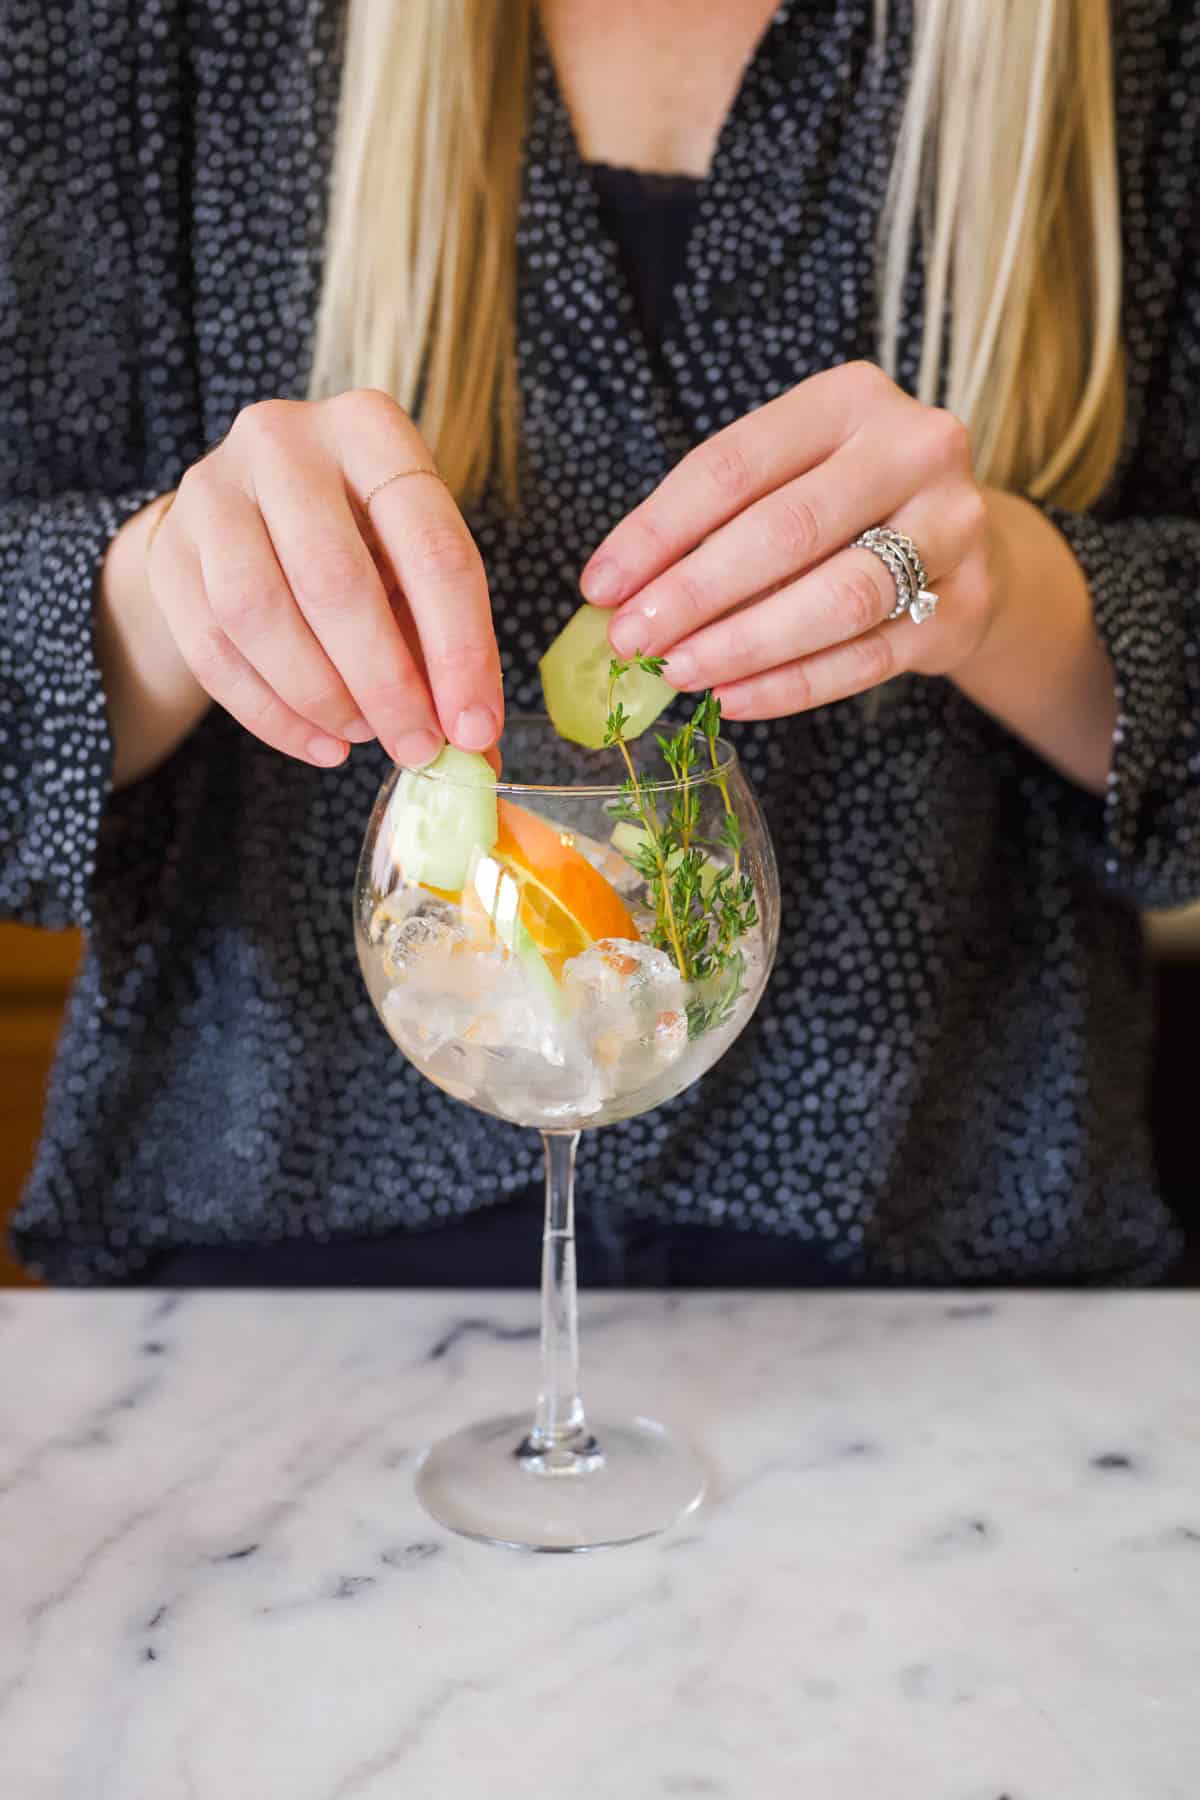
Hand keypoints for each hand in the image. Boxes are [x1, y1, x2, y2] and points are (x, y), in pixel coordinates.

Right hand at [146, 391, 501, 767]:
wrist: (247, 521)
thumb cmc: (356, 543)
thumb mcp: (412, 569)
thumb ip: (445, 646)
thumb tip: (476, 746)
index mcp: (370, 429)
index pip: (431, 546)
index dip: (460, 648)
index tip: (475, 727)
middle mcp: (283, 440)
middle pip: (334, 578)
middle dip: (385, 683)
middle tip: (415, 746)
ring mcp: (212, 489)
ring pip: (258, 612)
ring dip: (320, 695)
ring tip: (361, 735)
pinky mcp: (169, 549)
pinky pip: (212, 648)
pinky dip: (270, 714)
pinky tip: (317, 744)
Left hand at [581, 362, 993, 717]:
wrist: (964, 543)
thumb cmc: (845, 507)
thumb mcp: (787, 478)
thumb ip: (713, 522)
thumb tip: (619, 597)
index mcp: (849, 399)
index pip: (733, 465)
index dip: (657, 531)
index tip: (600, 587)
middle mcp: (914, 449)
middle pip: (785, 530)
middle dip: (694, 594)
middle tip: (632, 642)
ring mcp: (952, 528)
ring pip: (835, 600)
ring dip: (743, 645)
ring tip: (678, 673)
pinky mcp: (965, 606)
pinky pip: (866, 658)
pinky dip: (792, 685)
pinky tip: (735, 699)